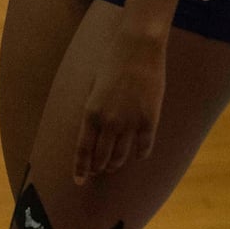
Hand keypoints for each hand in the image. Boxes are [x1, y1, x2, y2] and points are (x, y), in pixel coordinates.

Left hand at [75, 31, 165, 181]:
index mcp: (90, 113)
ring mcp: (130, 122)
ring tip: (114, 166)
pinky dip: (139, 154)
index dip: (81, 169)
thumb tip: (94, 133)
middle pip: (101, 158)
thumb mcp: (93, 88)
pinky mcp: (150, 119)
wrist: (138, 48)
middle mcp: (109, 122)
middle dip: (98, 168)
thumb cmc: (112, 62)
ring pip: (121, 156)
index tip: (79, 181)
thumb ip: (93, 112)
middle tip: (98, 171)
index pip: (83, 150)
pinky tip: (137, 155)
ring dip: (116, 164)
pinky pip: (144, 147)